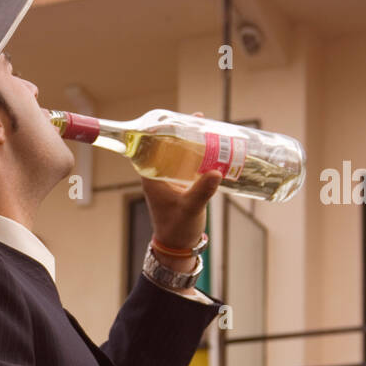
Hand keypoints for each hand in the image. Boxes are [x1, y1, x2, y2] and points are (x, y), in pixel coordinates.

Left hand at [140, 112, 220, 270]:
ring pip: (180, 153)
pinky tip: (215, 146)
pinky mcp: (184, 183)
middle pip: (168, 145)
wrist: (179, 246)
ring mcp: (172, 178)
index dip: (159, 131)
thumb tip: (216, 172)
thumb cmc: (177, 229)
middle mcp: (159, 174)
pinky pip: (190, 162)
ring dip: (193, 141)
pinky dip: (201, 154)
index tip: (173, 119)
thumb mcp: (190, 208)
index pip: (149, 147)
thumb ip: (201, 191)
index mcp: (151, 177)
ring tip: (209, 127)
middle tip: (199, 118)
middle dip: (182, 131)